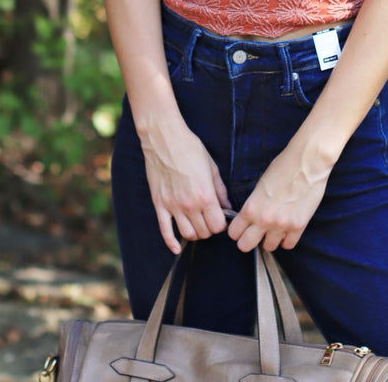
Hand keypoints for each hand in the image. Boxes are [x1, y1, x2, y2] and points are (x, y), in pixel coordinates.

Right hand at [141, 124, 230, 253]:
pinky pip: (165, 230)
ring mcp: (173, 206)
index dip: (222, 224)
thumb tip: (227, 206)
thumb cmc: (190, 149)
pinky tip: (177, 247)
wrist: (164, 138)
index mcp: (205, 195)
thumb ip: (220, 190)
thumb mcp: (212, 167)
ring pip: (187, 234)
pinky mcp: (159, 204)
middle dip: (209, 229)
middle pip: (204, 232)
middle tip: (209, 220)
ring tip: (196, 224)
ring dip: (195, 234)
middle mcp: (190, 205)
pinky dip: (171, 243)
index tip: (220, 217)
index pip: (218, 226)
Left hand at [228, 143, 330, 252]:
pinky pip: (288, 245)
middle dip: (247, 240)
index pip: (234, 232)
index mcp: (251, 207)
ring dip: (269, 239)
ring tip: (272, 228)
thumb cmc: (283, 167)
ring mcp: (282, 225)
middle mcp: (264, 220)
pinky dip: (286, 239)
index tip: (240, 227)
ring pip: (268, 247)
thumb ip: (254, 204)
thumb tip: (250, 218)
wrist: (307, 162)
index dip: (236, 230)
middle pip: (245, 246)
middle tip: (253, 232)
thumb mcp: (260, 184)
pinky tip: (286, 229)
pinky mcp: (299, 226)